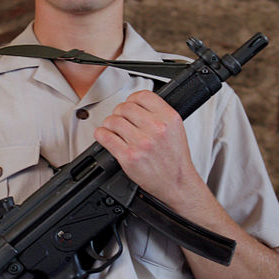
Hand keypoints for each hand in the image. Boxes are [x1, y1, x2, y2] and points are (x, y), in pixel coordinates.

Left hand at [94, 90, 197, 204]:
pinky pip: (105, 136)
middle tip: (121, 120)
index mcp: (168, 118)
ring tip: (113, 130)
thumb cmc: (175, 159)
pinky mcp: (128, 156)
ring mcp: (141, 142)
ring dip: (109, 124)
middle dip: (119, 113)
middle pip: (124, 107)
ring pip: (113, 121)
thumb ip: (159, 113)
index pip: (142, 96)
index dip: (132, 100)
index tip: (130, 105)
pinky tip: (105, 136)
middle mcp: (155, 128)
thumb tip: (136, 103)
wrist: (177, 182)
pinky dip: (101, 134)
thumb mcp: (175, 128)